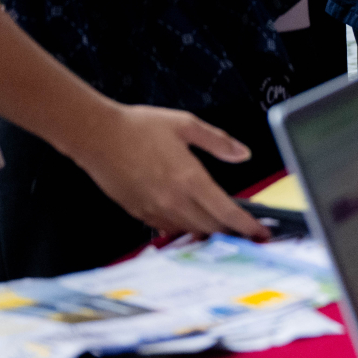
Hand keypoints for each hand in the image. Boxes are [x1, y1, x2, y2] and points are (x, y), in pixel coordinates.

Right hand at [66, 103, 268, 241]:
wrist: (96, 136)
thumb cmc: (139, 127)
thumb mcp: (186, 124)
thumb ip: (218, 141)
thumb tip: (243, 153)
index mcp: (190, 179)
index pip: (226, 211)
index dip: (247, 226)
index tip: (260, 233)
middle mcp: (173, 200)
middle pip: (211, 227)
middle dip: (232, 232)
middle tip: (246, 232)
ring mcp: (155, 210)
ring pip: (190, 230)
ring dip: (208, 232)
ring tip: (222, 228)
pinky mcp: (139, 213)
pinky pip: (168, 228)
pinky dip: (184, 228)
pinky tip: (190, 220)